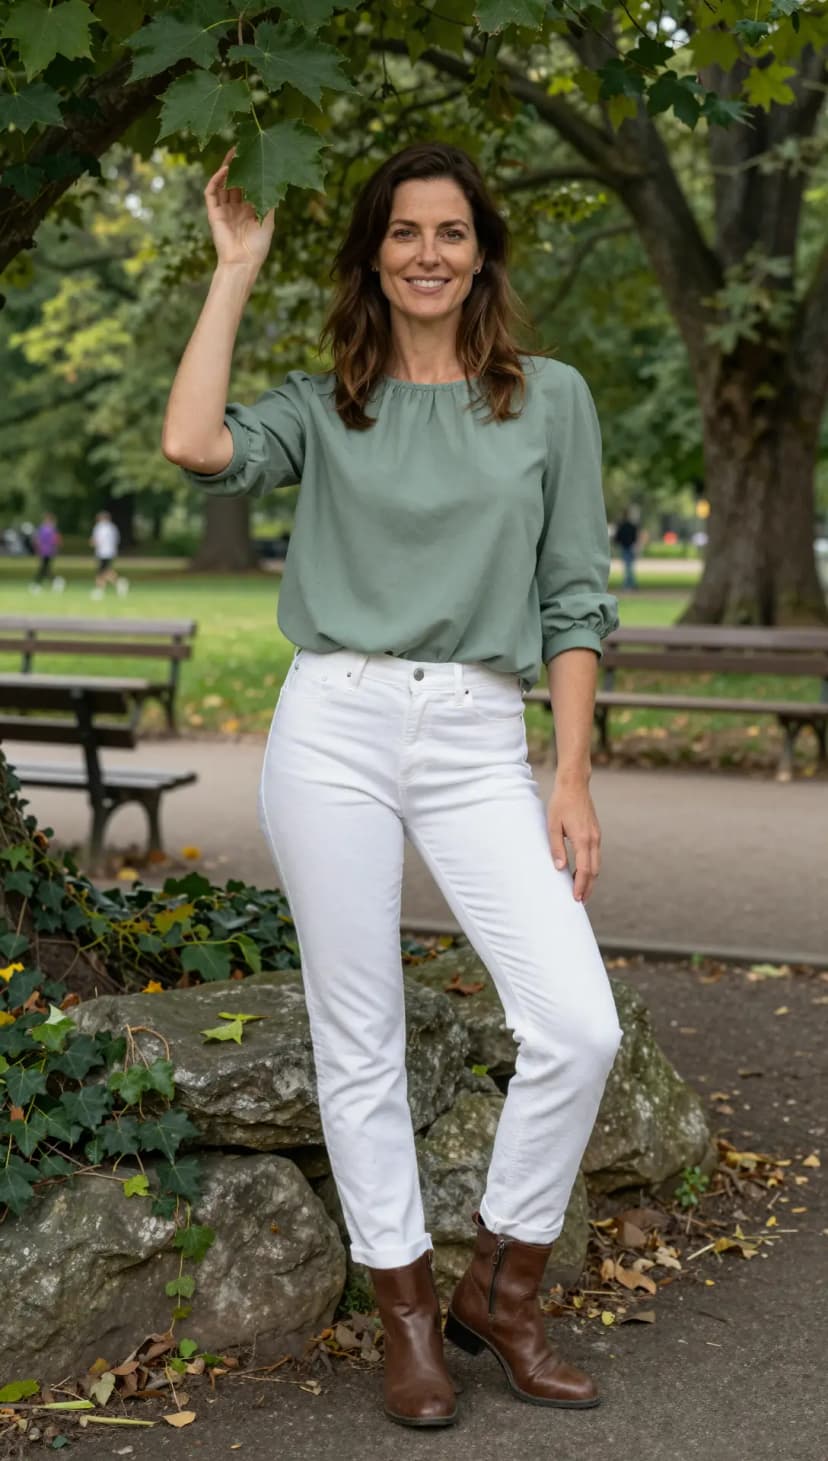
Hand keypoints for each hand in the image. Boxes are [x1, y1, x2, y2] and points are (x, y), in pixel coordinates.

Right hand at [205, 147, 274, 269]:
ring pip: (222, 184)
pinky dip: (216, 180)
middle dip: (237, 165)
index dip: (249, 171)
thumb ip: (268, 201)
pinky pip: (211, 193)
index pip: (247, 185)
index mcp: (249, 209)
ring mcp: (223, 209)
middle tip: (240, 147)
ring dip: (226, 169)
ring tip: (232, 154)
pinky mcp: (213, 213)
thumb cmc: (258, 245)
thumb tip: (274, 181)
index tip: (254, 156)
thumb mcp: (268, 220)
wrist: (243, 261)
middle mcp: (235, 207)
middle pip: (234, 181)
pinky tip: (224, 171)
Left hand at [546, 778, 600, 902]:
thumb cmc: (560, 804)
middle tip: (580, 901)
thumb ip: (556, 848)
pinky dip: (590, 867)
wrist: (574, 785)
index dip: (581, 886)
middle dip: (588, 887)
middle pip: (594, 871)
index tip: (576, 898)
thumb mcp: (553, 826)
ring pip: (597, 864)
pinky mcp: (595, 832)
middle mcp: (593, 839)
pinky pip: (595, 855)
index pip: (584, 870)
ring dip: (590, 878)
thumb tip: (560, 868)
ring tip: (581, 890)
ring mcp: (596, 836)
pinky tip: (581, 871)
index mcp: (583, 839)